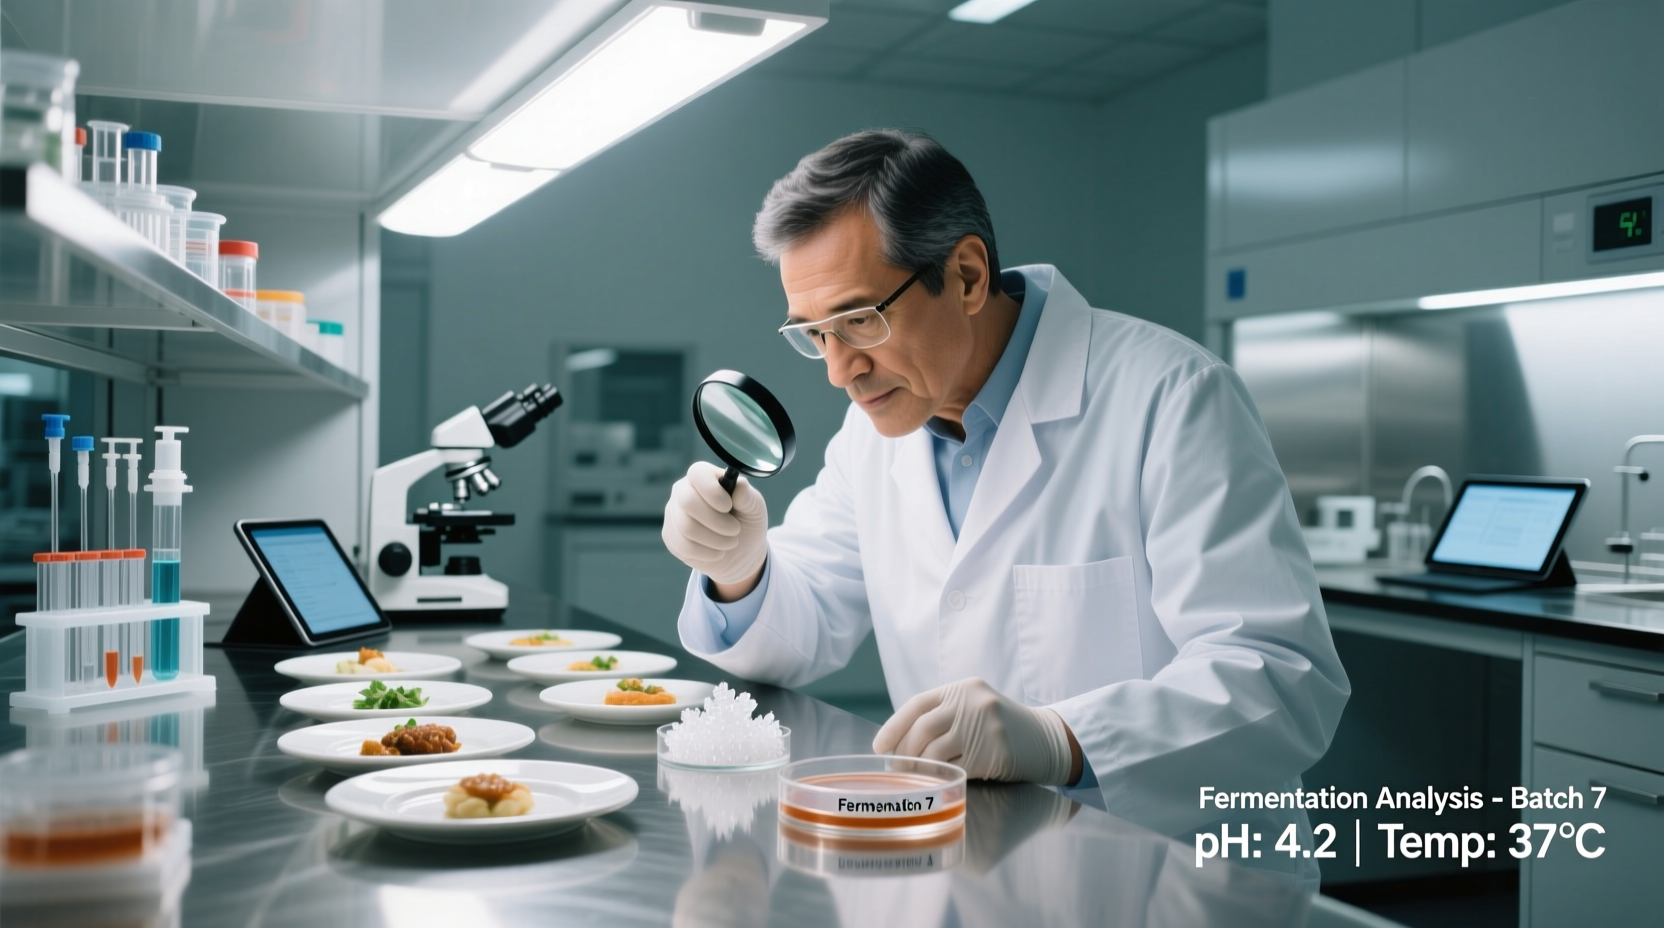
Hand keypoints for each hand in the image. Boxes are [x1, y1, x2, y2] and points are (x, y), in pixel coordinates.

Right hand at [662, 463, 768, 586]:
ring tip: (731, 542)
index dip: (712, 491)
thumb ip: (747, 496)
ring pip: (686, 527)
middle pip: (688, 502)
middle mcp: (683, 491)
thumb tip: (740, 485)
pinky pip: (683, 546)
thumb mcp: (754, 507)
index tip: (728, 506)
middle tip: (735, 530)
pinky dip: (707, 553)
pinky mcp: (671, 537)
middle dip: (716, 521)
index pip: (697, 473)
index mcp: (704, 476)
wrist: (740, 551)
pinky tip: (718, 552)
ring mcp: (674, 514)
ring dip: (716, 540)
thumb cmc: (746, 521)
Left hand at [873, 677, 1077, 784]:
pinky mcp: (994, 751)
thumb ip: (943, 716)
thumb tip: (898, 741)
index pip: (917, 705)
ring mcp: (984, 726)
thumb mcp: (973, 708)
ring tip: (916, 778)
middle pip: (923, 729)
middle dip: (904, 753)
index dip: (893, 727)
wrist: (1046, 738)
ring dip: (920, 769)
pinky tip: (942, 782)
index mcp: (962, 689)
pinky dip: (945, 778)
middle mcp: (972, 702)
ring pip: (936, 752)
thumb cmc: (1001, 728)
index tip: (879, 747)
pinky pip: (957, 769)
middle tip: (898, 770)